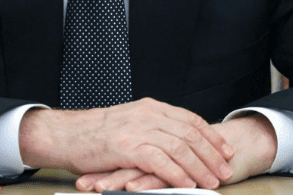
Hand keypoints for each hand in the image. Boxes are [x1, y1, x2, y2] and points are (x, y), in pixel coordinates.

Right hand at [76, 113, 276, 191]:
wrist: (66, 134)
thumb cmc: (96, 135)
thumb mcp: (130, 123)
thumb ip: (152, 128)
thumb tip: (176, 142)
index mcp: (151, 107)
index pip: (190, 119)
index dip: (211, 136)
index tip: (226, 151)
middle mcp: (148, 114)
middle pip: (190, 134)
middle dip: (212, 154)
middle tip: (226, 170)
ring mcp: (137, 129)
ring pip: (180, 147)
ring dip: (200, 167)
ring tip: (212, 182)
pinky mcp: (127, 147)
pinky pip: (160, 161)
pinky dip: (177, 174)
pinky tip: (187, 184)